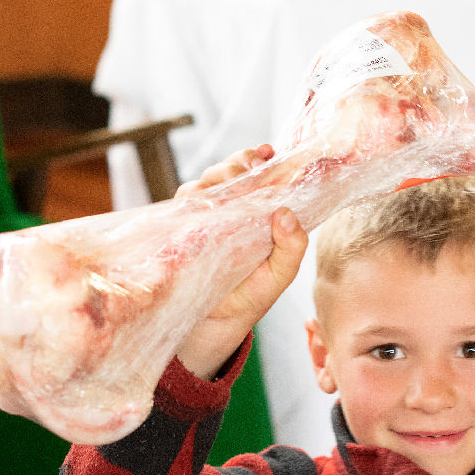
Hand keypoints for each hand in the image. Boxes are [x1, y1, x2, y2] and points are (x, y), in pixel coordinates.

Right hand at [175, 145, 308, 377]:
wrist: (218, 321)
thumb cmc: (252, 294)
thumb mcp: (280, 275)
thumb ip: (292, 248)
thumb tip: (288, 215)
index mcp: (255, 214)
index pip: (257, 177)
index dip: (260, 160)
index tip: (268, 152)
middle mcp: (230, 210)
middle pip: (229, 172)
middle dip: (238, 163)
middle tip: (250, 166)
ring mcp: (205, 216)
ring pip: (206, 182)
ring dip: (218, 177)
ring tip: (231, 181)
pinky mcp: (182, 227)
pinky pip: (184, 203)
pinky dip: (193, 197)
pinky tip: (203, 198)